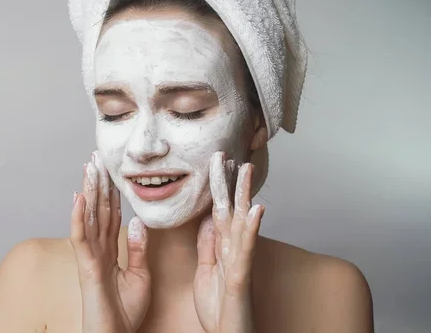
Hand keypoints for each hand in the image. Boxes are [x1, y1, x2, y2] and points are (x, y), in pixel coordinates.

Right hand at [70, 151, 150, 332]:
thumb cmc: (126, 313)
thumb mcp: (140, 276)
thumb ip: (138, 249)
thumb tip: (136, 222)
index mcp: (111, 251)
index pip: (111, 215)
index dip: (111, 192)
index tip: (111, 171)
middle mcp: (98, 250)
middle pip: (98, 210)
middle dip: (98, 184)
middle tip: (96, 158)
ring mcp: (90, 257)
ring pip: (89, 217)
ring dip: (88, 191)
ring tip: (88, 168)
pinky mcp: (87, 267)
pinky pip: (82, 238)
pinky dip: (79, 217)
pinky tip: (78, 197)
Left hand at [193, 151, 264, 332]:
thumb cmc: (220, 309)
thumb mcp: (208, 272)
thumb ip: (208, 246)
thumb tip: (207, 220)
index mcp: (222, 249)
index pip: (218, 211)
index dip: (217, 187)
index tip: (215, 164)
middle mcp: (234, 251)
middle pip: (231, 210)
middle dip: (228, 182)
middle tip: (225, 154)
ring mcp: (240, 262)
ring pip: (241, 223)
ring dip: (243, 195)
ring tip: (245, 170)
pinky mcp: (241, 278)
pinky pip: (246, 250)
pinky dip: (252, 229)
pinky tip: (257, 209)